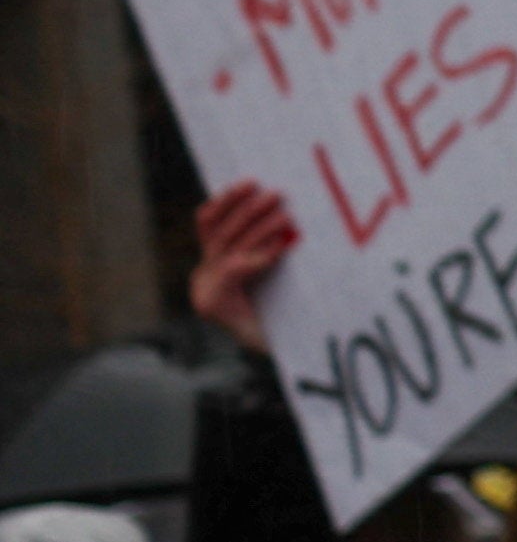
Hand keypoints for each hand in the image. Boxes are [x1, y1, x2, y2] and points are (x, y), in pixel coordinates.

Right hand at [191, 183, 298, 350]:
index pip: (208, 224)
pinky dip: (258, 255)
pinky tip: (282, 248)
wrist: (287, 360)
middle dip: (247, 209)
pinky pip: (234, 270)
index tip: (250, 182)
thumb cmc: (287, 321)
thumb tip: (287, 213)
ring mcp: (204, 293)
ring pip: (229, 249)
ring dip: (259, 228)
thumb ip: (267, 250)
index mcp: (212, 269)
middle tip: (277, 193)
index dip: (226, 201)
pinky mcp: (213, 305)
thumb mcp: (274, 280)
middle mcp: (203, 278)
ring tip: (286, 215)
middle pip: (220, 233)